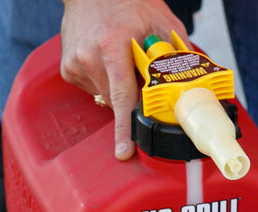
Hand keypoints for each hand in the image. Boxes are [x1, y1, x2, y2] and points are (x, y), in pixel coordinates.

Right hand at [59, 0, 189, 159]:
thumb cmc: (128, 3)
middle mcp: (89, 56)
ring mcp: (75, 64)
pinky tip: (107, 62)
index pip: (122, 96)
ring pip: (107, 98)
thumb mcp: (161, 22)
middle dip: (134, 98)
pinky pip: (95, 90)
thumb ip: (174, 55)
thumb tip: (188, 87)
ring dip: (119, 90)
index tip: (124, 150)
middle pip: (118, 102)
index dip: (125, 127)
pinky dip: (105, 83)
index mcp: (112, 46)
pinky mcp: (69, 70)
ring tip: (121, 61)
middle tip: (141, 75)